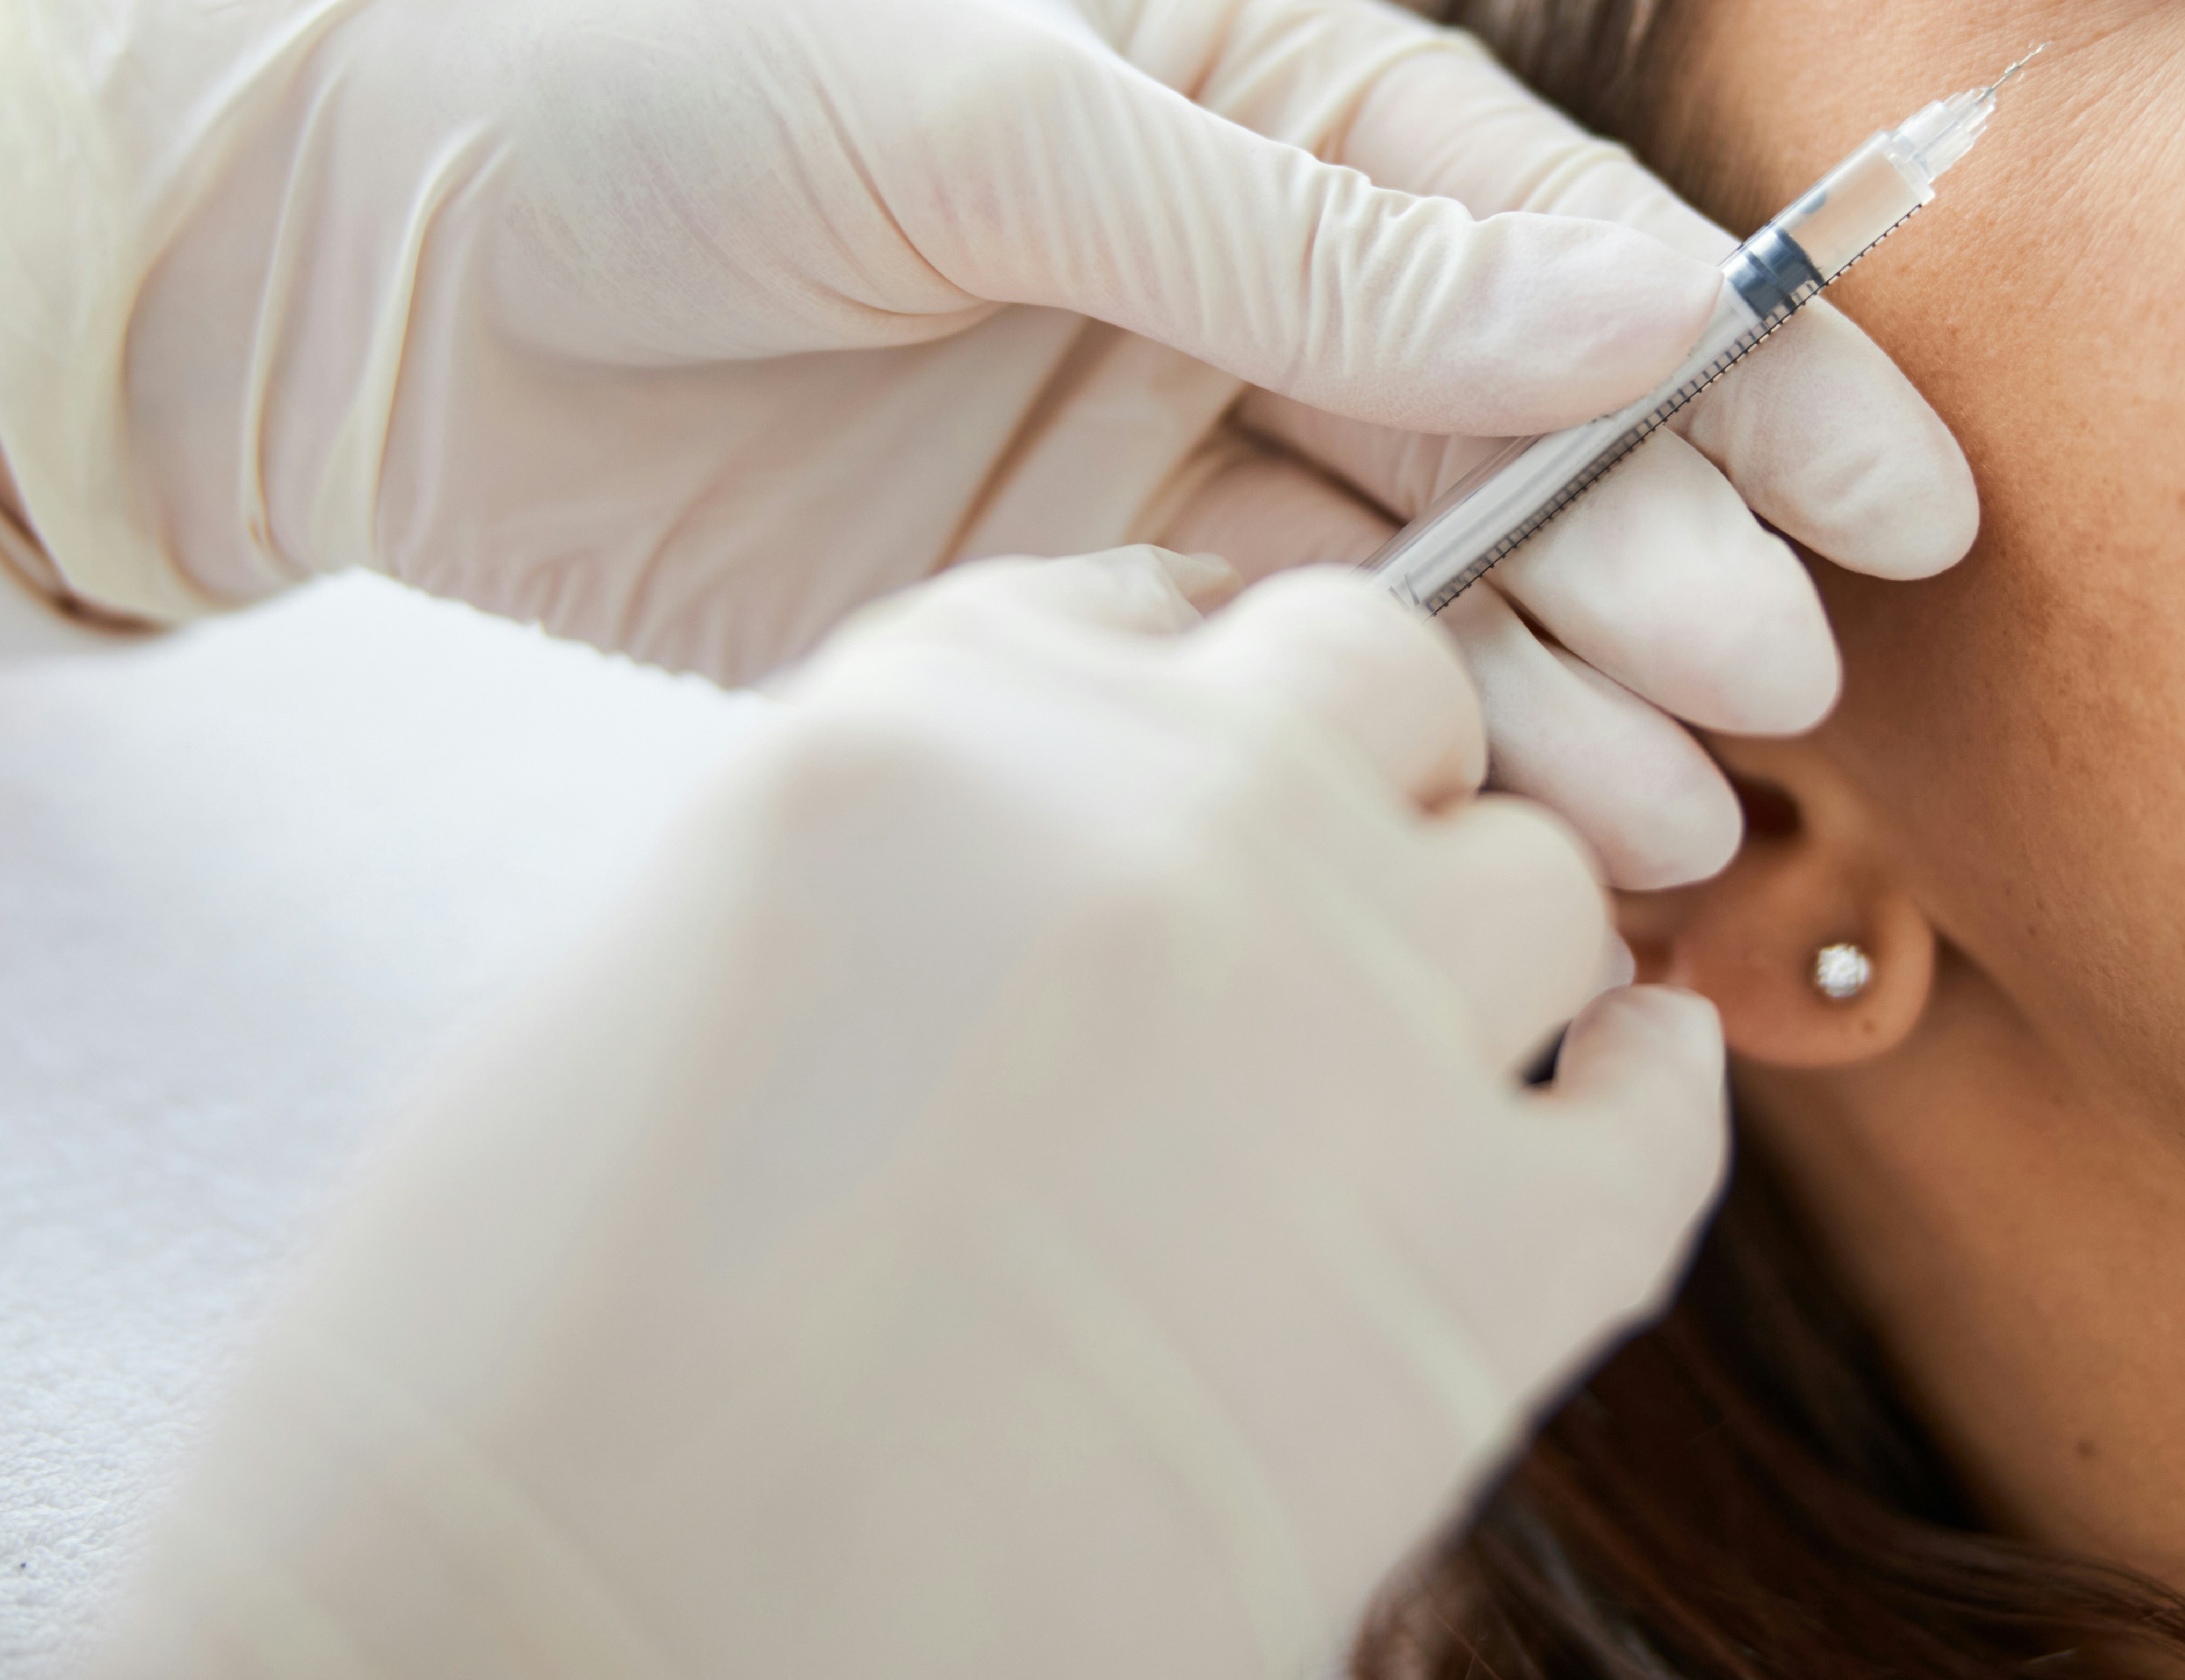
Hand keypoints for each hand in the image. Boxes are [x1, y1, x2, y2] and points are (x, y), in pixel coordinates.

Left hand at [0, 0, 1973, 882]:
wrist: (349, 253)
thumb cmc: (661, 80)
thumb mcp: (995, 118)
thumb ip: (1302, 239)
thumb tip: (1618, 311)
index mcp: (1261, 92)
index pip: (1556, 236)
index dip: (1741, 364)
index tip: (1894, 491)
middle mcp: (1245, 279)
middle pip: (1523, 431)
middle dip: (1668, 550)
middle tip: (1781, 679)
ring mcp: (1160, 451)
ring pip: (1425, 583)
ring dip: (1561, 686)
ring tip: (1678, 808)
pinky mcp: (1062, 602)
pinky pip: (1273, 681)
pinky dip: (1393, 747)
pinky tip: (1504, 822)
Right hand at [91, 550, 1726, 1679]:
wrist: (560, 1667)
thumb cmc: (527, 1371)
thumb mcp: (672, 978)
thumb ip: (911, 860)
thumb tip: (1046, 876)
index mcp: (930, 721)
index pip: (1155, 610)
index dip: (1193, 711)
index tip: (1200, 785)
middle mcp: (1167, 818)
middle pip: (1378, 690)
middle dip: (1362, 781)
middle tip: (1304, 922)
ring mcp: (1346, 1023)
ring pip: (1538, 881)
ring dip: (1480, 958)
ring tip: (1397, 1067)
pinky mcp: (1479, 1269)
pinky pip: (1657, 1107)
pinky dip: (1644, 1095)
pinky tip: (1603, 1105)